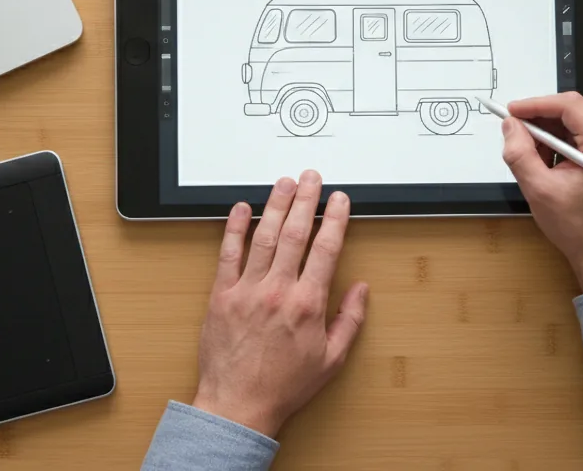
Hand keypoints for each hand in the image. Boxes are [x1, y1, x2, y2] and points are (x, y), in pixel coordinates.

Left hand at [192, 171, 368, 436]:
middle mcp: (277, 291)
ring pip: (263, 236)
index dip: (335, 219)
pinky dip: (235, 228)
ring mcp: (247, 291)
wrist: (239, 405)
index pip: (325, 249)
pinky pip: (228, 254)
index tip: (339, 200)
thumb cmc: (283, 386)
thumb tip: (361, 290)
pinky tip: (242, 209)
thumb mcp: (332, 359)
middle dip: (306, 200)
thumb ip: (350, 320)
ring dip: (276, 205)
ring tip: (284, 183)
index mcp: (307, 305)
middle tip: (312, 177)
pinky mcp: (221, 296)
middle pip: (295, 233)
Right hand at [500, 92, 582, 292]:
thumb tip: (510, 126)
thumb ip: (520, 153)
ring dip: (550, 137)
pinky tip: (550, 167)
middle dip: (540, 124)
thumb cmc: (582, 230)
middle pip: (572, 113)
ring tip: (535, 162)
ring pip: (575, 125)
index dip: (535, 105)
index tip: (511, 111)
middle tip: (516, 138)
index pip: (569, 106)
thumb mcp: (540, 190)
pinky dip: (561, 147)